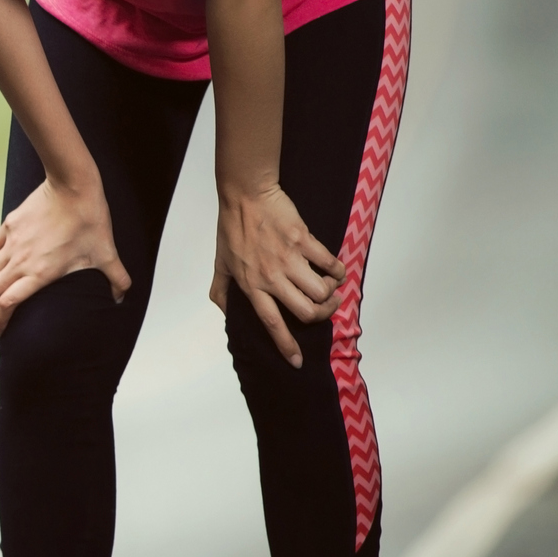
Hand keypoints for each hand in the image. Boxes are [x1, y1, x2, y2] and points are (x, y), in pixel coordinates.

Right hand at [0, 179, 130, 332]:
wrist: (73, 185)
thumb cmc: (89, 220)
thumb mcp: (106, 253)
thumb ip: (116, 278)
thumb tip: (122, 297)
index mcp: (39, 273)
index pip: (8, 304)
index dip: (1, 321)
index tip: (2, 330)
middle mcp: (20, 261)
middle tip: (5, 305)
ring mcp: (12, 242)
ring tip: (6, 281)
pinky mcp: (10, 225)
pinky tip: (8, 256)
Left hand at [208, 186, 345, 367]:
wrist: (246, 194)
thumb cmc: (232, 227)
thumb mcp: (220, 263)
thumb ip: (220, 291)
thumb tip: (224, 311)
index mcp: (251, 285)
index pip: (271, 324)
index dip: (286, 346)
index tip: (297, 362)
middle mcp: (271, 277)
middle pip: (306, 312)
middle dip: (322, 316)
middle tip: (326, 308)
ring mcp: (289, 259)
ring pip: (320, 292)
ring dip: (331, 294)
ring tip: (330, 288)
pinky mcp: (304, 240)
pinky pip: (329, 264)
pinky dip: (338, 271)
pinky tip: (336, 270)